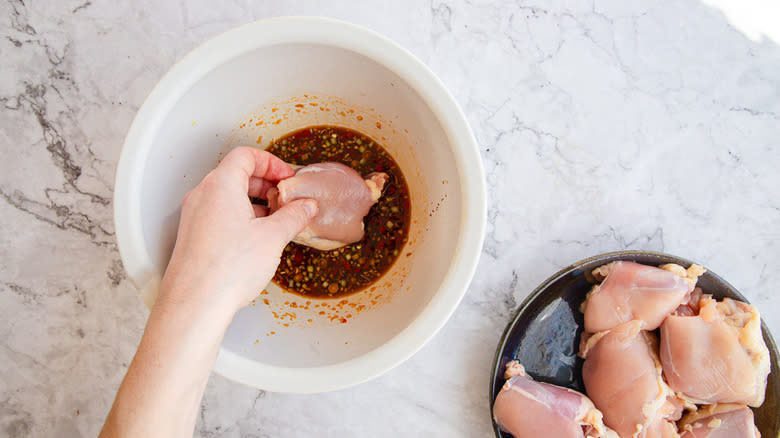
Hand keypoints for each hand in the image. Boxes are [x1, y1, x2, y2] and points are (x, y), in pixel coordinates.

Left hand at [158, 146, 316, 315]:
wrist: (195, 303)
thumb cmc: (227, 269)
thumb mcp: (273, 237)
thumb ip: (293, 216)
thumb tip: (306, 206)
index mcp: (220, 185)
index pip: (246, 155)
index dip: (271, 162)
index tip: (287, 178)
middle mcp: (203, 195)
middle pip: (236, 173)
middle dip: (265, 183)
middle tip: (286, 198)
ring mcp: (194, 215)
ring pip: (227, 195)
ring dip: (254, 202)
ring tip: (275, 221)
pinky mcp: (193, 235)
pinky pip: (218, 213)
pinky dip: (240, 217)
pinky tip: (257, 238)